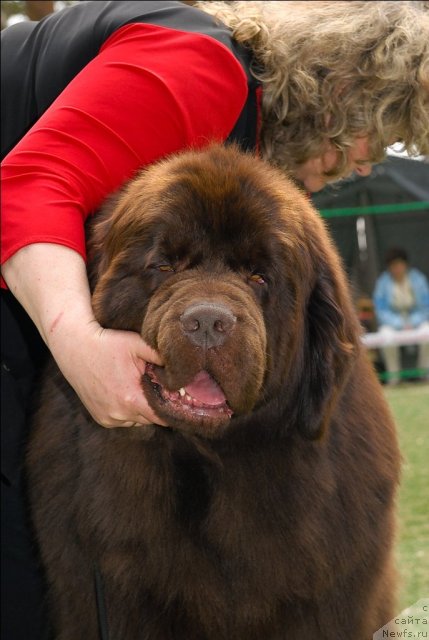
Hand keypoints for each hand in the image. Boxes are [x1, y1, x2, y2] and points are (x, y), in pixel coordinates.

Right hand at [1, 243, 167, 428]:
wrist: (74, 347)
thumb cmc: (108, 343)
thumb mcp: (138, 345)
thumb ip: (163, 357)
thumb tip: (186, 366)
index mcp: (132, 400)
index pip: (164, 416)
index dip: (174, 408)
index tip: (181, 397)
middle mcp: (119, 415)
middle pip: (152, 418)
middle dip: (158, 404)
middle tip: (161, 387)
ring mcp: (108, 418)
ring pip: (138, 420)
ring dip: (142, 408)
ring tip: (140, 386)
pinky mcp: (100, 418)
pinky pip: (123, 419)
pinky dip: (128, 410)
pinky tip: (124, 390)